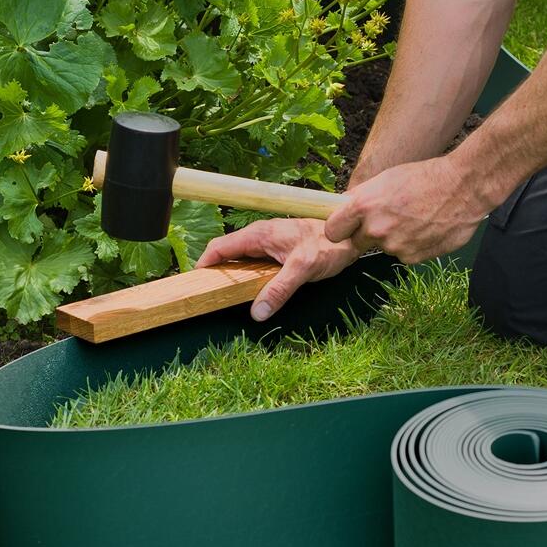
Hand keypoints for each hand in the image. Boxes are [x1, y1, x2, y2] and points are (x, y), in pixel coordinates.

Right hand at [197, 218, 361, 320]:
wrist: (351, 234)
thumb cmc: (329, 245)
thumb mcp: (303, 269)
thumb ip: (280, 290)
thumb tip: (258, 312)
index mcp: (259, 234)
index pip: (220, 247)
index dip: (204, 264)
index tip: (195, 283)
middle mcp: (260, 236)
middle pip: (227, 253)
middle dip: (215, 272)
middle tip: (208, 295)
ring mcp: (269, 242)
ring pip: (241, 259)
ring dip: (232, 274)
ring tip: (225, 295)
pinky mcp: (278, 249)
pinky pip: (254, 262)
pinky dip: (247, 275)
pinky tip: (251, 289)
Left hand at [324, 155, 491, 262]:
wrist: (463, 187)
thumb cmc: (425, 177)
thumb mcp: (386, 179)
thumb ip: (362, 198)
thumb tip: (343, 208)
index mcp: (364, 206)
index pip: (333, 230)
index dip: (339, 228)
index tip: (344, 227)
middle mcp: (375, 229)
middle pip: (358, 241)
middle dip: (368, 233)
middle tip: (389, 217)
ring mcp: (394, 247)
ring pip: (384, 247)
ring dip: (394, 237)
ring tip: (415, 218)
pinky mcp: (412, 258)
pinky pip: (404, 254)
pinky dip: (412, 244)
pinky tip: (425, 228)